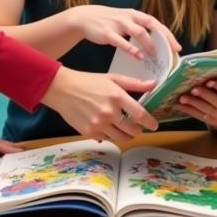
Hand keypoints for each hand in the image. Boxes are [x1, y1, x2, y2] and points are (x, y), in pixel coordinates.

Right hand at [42, 67, 157, 141]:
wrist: (62, 89)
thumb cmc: (88, 82)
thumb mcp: (112, 78)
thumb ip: (134, 83)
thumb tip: (153, 84)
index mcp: (116, 96)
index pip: (140, 115)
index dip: (150, 122)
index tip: (154, 125)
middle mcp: (108, 112)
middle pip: (132, 130)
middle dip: (138, 130)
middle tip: (137, 127)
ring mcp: (98, 124)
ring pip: (121, 138)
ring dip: (126, 135)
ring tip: (125, 129)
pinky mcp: (89, 132)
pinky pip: (107, 139)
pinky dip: (111, 135)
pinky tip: (109, 127)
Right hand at [68, 5, 179, 60]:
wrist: (84, 17)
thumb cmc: (108, 22)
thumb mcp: (124, 22)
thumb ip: (137, 30)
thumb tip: (154, 45)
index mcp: (134, 15)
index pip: (155, 23)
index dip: (167, 34)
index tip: (177, 47)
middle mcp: (128, 17)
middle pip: (151, 25)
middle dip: (164, 38)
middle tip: (173, 52)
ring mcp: (118, 23)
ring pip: (138, 31)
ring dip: (149, 44)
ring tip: (156, 56)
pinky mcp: (107, 32)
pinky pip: (121, 41)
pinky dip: (131, 49)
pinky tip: (138, 56)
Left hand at [178, 77, 216, 129]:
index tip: (210, 81)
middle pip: (215, 102)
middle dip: (204, 95)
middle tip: (194, 88)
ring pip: (205, 110)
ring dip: (193, 103)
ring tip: (183, 97)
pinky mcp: (212, 122)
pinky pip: (198, 116)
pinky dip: (188, 110)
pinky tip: (180, 105)